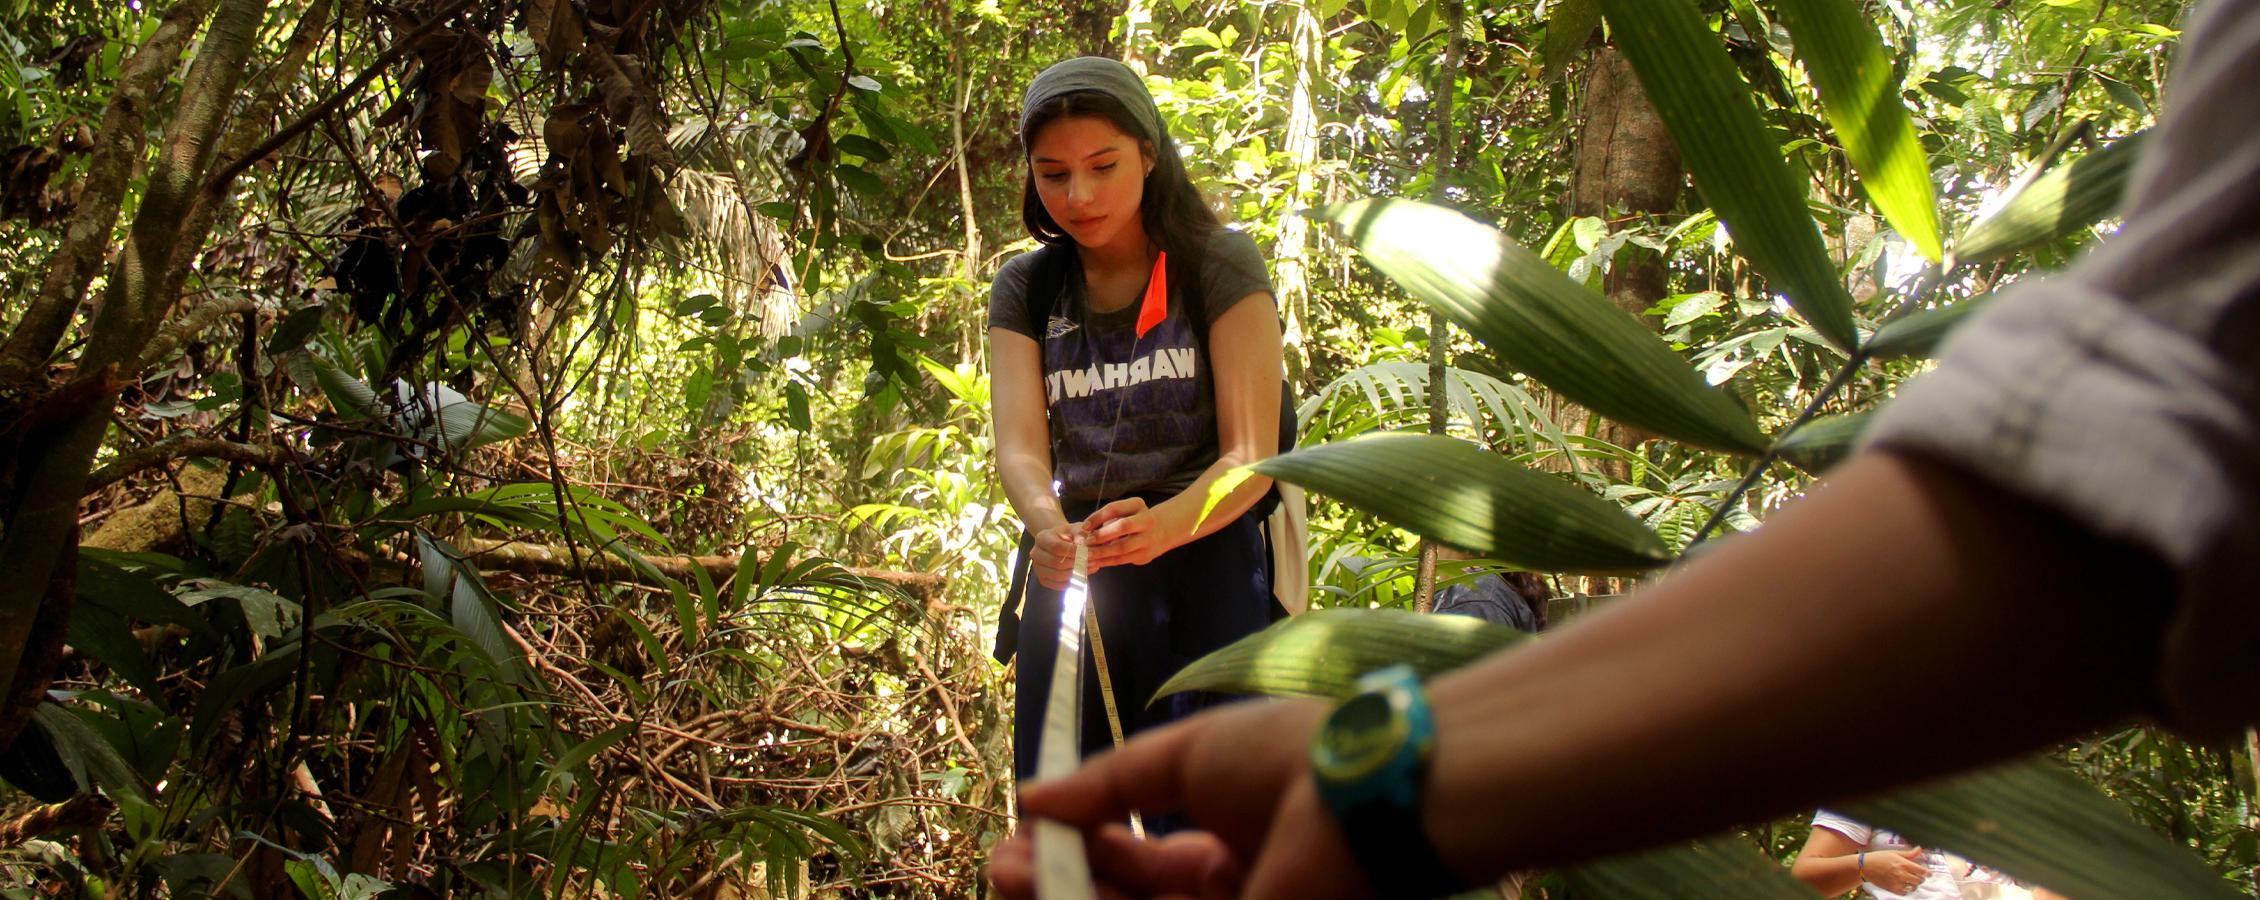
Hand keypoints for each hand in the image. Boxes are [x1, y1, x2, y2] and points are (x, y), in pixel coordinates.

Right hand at [989, 697, 1390, 898]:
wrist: (1363, 795)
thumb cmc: (1290, 759)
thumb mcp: (1187, 756)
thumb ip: (1111, 783)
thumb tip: (1036, 794)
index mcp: (1225, 844)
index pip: (1134, 860)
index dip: (1078, 848)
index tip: (1027, 829)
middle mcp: (1225, 895)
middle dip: (1058, 882)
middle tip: (1004, 865)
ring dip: (1066, 898)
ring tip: (1009, 872)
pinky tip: (1053, 889)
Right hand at [1031, 522, 1085, 590]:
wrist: (1060, 542)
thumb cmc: (1069, 535)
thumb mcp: (1076, 529)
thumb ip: (1080, 535)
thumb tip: (1084, 546)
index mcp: (1041, 538)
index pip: (1056, 548)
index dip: (1074, 552)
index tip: (1090, 553)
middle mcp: (1035, 554)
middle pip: (1056, 563)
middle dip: (1076, 564)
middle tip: (1092, 562)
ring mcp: (1038, 568)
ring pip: (1058, 576)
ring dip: (1076, 574)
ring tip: (1090, 568)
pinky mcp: (1043, 580)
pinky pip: (1059, 585)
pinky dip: (1073, 582)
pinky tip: (1084, 575)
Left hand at [1082, 497, 1174, 568]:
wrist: (1159, 532)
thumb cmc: (1132, 519)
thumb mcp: (1123, 512)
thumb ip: (1106, 519)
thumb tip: (1083, 532)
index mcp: (1138, 505)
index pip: (1115, 509)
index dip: (1098, 517)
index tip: (1084, 526)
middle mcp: (1146, 520)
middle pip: (1123, 526)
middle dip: (1102, 534)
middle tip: (1086, 542)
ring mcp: (1148, 539)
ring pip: (1122, 547)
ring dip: (1101, 552)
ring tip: (1086, 554)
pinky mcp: (1145, 555)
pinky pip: (1122, 560)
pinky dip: (1106, 561)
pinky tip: (1094, 561)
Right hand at [1863, 847, 1927, 894]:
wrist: (1865, 866)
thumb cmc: (1879, 857)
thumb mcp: (1894, 853)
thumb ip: (1909, 853)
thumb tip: (1920, 849)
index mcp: (1904, 864)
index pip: (1922, 871)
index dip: (1927, 872)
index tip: (1928, 873)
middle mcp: (1902, 874)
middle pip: (1920, 880)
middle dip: (1921, 878)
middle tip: (1918, 876)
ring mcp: (1897, 882)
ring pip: (1913, 887)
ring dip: (1914, 884)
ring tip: (1911, 881)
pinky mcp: (1892, 888)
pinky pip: (1905, 892)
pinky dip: (1906, 890)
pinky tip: (1903, 885)